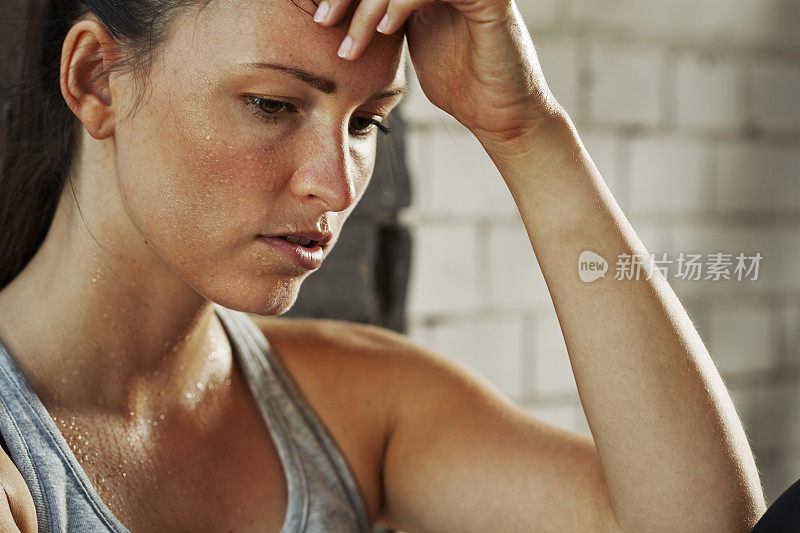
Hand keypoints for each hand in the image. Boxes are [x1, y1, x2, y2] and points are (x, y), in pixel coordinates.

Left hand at [313, 0, 565, 143]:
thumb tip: (339, 20)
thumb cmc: (461, 86)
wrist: (501, 114)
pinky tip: (384, 32)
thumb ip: (386, 22)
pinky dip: (399, 4)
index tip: (319, 18)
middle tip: (322, 21)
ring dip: (366, 6)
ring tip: (348, 44)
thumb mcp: (410, 47)